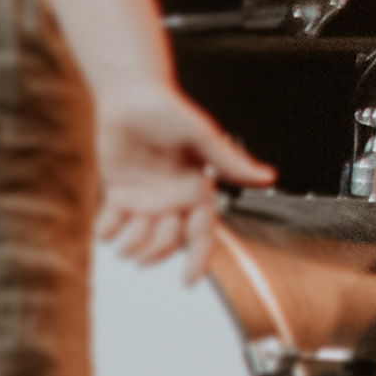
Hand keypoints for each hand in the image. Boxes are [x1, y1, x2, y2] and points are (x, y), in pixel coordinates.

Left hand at [93, 84, 269, 276]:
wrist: (131, 95)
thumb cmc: (168, 109)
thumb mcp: (202, 135)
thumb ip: (230, 161)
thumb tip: (267, 177)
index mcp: (196, 191)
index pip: (202, 233)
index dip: (197, 259)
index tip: (188, 281)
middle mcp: (172, 200)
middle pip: (169, 243)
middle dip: (157, 250)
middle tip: (144, 245)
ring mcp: (145, 199)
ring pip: (140, 240)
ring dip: (131, 247)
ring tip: (121, 242)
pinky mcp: (119, 194)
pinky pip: (112, 225)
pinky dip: (108, 232)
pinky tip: (107, 228)